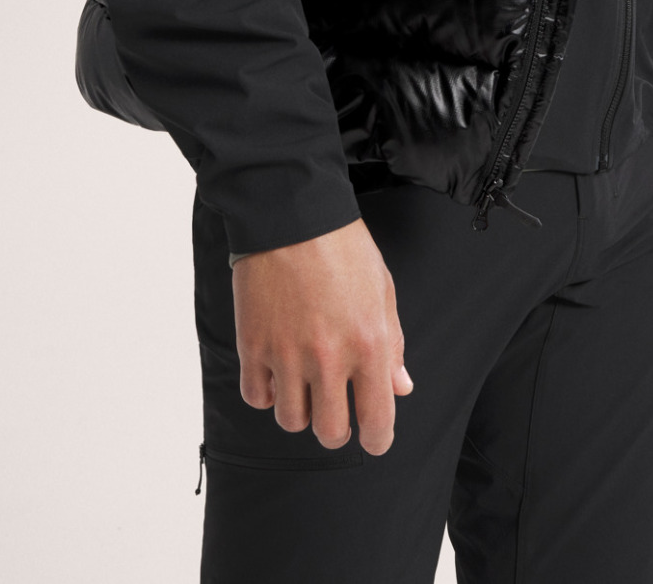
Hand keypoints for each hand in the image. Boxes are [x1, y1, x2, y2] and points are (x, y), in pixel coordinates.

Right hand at [231, 216, 413, 454]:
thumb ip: (393, 344)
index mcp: (369, 344)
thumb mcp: (383, 289)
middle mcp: (328, 357)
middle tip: (336, 411)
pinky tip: (277, 372)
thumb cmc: (342, 246)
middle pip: (330, 433)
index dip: (378, 439)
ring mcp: (287, 354)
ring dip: (301, 411)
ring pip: (292, 421)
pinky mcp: (253, 344)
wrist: (290, 212)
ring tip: (304, 386)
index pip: (377, 421)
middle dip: (337, 429)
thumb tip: (399, 388)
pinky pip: (258, 397)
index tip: (373, 438)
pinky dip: (268, 393)